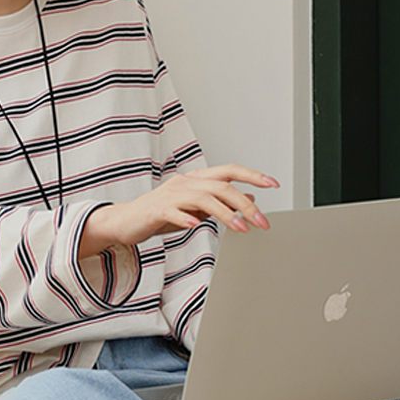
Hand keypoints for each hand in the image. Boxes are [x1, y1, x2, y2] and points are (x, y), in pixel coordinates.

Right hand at [78, 165, 279, 257]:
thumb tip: (248, 197)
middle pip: (221, 186)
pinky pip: (173, 211)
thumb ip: (220, 202)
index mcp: (196, 180)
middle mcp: (185, 183)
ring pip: (203, 198)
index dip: (252, 175)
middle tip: (261, 222)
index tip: (273, 184)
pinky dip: (186, 218)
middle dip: (245, 204)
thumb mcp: (195, 208)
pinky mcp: (155, 210)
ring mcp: (170, 195)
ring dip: (225, 214)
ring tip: (241, 228)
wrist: (126, 220)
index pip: (229, 171)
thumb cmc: (160, 214)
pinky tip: (197, 226)